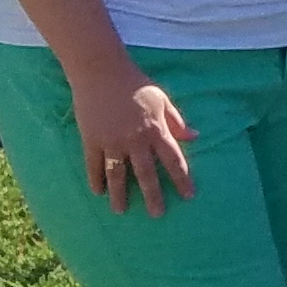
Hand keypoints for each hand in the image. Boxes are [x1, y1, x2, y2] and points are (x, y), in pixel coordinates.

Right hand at [72, 65, 196, 215]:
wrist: (101, 71)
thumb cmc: (135, 84)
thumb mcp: (162, 99)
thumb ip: (177, 121)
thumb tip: (195, 137)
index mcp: (156, 129)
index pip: (173, 160)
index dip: (182, 179)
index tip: (188, 195)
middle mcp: (135, 140)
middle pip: (146, 174)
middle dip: (153, 196)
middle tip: (157, 214)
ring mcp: (111, 141)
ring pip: (117, 175)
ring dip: (120, 195)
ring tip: (121, 211)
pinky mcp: (91, 140)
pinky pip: (94, 165)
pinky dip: (96, 180)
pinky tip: (99, 192)